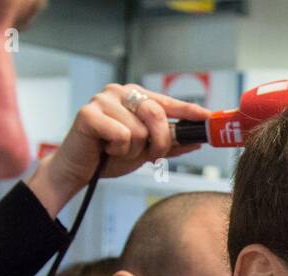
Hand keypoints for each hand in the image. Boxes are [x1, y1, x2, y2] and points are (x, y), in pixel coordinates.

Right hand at [27, 83, 210, 216]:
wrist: (79, 171)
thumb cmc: (110, 157)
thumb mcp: (146, 151)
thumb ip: (170, 144)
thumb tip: (196, 141)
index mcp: (134, 96)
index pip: (167, 101)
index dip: (188, 110)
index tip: (208, 117)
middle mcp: (119, 92)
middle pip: (156, 114)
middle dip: (159, 142)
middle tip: (150, 155)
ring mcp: (102, 100)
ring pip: (139, 130)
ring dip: (133, 150)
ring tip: (116, 150)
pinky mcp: (88, 113)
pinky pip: (122, 136)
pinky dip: (118, 150)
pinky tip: (105, 149)